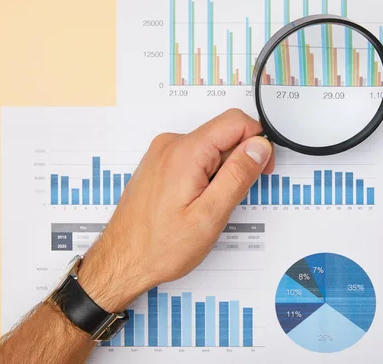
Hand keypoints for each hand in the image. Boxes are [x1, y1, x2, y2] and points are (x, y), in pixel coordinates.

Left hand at [75, 109, 274, 311]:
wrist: (122, 261)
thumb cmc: (160, 246)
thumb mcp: (210, 215)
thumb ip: (238, 176)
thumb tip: (259, 147)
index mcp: (185, 152)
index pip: (236, 122)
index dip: (257, 144)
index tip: (260, 169)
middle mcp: (171, 145)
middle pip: (223, 133)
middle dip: (239, 161)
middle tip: (233, 196)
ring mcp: (163, 153)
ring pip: (210, 147)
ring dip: (221, 171)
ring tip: (209, 204)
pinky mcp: (160, 163)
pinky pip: (194, 156)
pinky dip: (205, 174)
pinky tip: (196, 201)